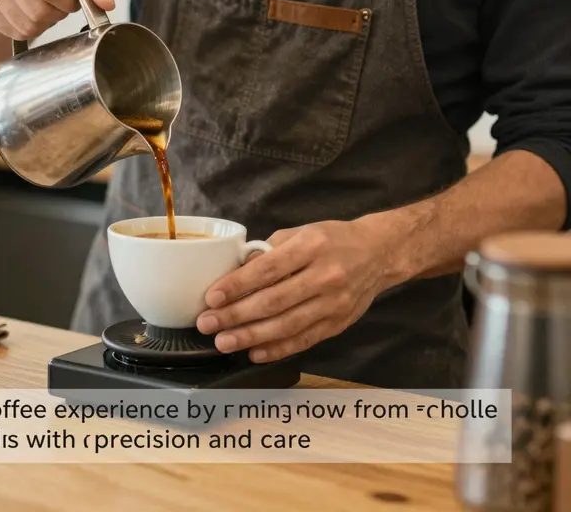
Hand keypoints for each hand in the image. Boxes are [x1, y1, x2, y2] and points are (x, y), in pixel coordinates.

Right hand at [0, 0, 117, 40]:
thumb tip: (105, 3)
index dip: (68, 0)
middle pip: (38, 10)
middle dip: (56, 13)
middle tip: (58, 1)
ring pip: (26, 25)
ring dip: (44, 23)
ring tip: (44, 4)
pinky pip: (13, 32)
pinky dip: (28, 29)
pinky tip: (30, 11)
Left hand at [196, 219, 398, 362]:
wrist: (379, 253)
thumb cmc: (332, 239)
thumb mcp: (300, 233)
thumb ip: (269, 252)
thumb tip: (235, 272)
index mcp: (311, 247)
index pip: (267, 270)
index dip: (237, 286)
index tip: (211, 297)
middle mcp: (324, 276)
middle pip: (273, 301)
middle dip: (235, 315)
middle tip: (207, 324)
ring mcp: (334, 303)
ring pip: (286, 325)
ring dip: (251, 337)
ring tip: (224, 342)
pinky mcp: (339, 323)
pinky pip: (304, 340)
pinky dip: (278, 349)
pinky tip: (254, 353)